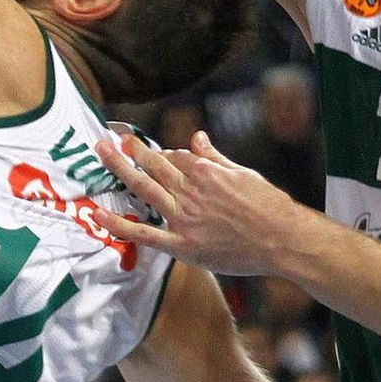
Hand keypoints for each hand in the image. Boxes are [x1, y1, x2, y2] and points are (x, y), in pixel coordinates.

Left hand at [92, 132, 301, 276]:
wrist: (282, 239)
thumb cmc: (269, 205)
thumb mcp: (243, 173)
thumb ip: (215, 156)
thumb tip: (197, 137)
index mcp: (205, 171)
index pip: (174, 156)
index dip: (158, 152)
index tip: (145, 150)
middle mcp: (190, 190)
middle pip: (152, 164)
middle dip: (128, 150)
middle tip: (107, 139)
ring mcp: (184, 217)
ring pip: (144, 189)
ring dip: (118, 169)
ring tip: (100, 154)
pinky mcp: (183, 244)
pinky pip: (145, 234)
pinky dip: (119, 224)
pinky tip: (98, 215)